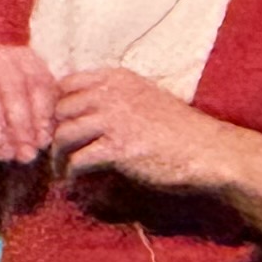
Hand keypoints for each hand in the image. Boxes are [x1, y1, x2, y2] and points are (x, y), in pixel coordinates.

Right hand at [0, 47, 58, 162]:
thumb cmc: (10, 107)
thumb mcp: (30, 110)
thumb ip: (38, 126)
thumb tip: (33, 150)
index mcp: (27, 58)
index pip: (38, 85)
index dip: (41, 116)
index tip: (41, 144)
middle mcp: (1, 56)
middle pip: (14, 90)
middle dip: (20, 126)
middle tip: (22, 154)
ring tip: (4, 154)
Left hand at [46, 68, 237, 197]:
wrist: (208, 150)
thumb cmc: (176, 129)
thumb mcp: (143, 98)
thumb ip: (113, 98)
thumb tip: (77, 110)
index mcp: (117, 78)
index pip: (66, 83)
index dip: (56, 106)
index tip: (57, 127)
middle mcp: (112, 93)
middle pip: (59, 110)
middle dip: (53, 133)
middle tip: (55, 154)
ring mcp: (114, 120)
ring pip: (63, 136)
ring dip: (58, 158)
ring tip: (62, 171)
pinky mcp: (118, 149)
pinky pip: (78, 161)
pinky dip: (72, 175)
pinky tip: (76, 183)